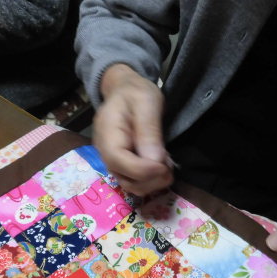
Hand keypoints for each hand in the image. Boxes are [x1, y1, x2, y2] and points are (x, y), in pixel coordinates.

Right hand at [93, 64, 172, 195]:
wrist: (126, 91)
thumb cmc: (136, 93)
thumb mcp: (146, 102)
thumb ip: (149, 130)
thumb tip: (155, 160)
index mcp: (107, 134)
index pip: (118, 161)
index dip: (143, 170)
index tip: (164, 165)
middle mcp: (105, 153)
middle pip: (125, 179)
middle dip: (152, 179)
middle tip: (171, 165)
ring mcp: (113, 162)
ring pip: (132, 186)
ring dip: (154, 182)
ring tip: (168, 164)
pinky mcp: (123, 166)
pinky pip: (136, 181)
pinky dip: (152, 180)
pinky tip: (162, 166)